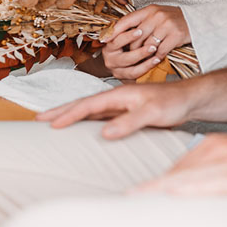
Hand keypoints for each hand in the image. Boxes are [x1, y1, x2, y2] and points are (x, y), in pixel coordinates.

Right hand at [35, 79, 194, 138]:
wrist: (188, 99)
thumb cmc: (172, 102)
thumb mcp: (152, 112)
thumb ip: (130, 121)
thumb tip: (105, 132)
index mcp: (119, 95)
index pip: (88, 105)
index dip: (69, 114)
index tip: (51, 124)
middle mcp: (116, 98)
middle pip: (82, 105)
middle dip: (60, 111)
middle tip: (38, 119)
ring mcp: (120, 106)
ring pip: (89, 111)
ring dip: (70, 116)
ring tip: (52, 123)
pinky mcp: (126, 114)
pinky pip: (100, 118)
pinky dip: (86, 122)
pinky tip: (80, 128)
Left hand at [101, 4, 189, 80]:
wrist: (196, 20)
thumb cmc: (173, 19)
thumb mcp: (156, 14)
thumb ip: (141, 21)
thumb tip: (120, 32)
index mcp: (149, 10)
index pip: (127, 20)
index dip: (114, 31)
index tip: (104, 40)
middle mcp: (157, 16)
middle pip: (136, 36)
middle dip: (132, 47)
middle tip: (129, 54)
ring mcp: (167, 25)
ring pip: (148, 45)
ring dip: (145, 53)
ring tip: (143, 57)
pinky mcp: (176, 35)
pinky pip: (161, 50)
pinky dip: (157, 56)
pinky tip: (156, 59)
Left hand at [134, 135, 226, 203]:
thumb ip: (217, 178)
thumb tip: (196, 198)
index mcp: (214, 147)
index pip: (178, 170)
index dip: (156, 187)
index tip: (133, 201)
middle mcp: (217, 150)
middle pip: (176, 174)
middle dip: (152, 191)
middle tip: (126, 208)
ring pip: (186, 177)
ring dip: (160, 191)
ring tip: (135, 205)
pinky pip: (209, 184)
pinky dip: (187, 190)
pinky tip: (171, 196)